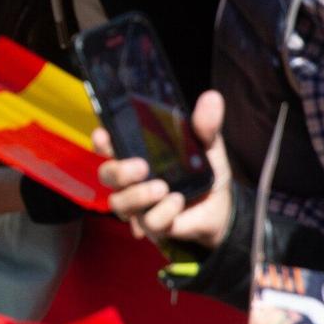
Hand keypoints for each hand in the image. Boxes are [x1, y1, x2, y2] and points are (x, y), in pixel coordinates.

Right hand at [95, 90, 233, 245]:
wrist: (221, 207)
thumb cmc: (203, 172)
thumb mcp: (207, 145)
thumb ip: (205, 125)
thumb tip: (212, 98)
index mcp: (138, 154)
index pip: (108, 146)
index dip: (101, 141)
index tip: (104, 134)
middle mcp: (131, 180)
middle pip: (107, 175)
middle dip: (118, 171)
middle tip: (142, 167)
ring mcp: (139, 205)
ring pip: (119, 203)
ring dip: (138, 196)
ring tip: (163, 188)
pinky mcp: (153, 225)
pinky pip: (148, 222)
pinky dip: (162, 213)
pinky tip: (177, 203)